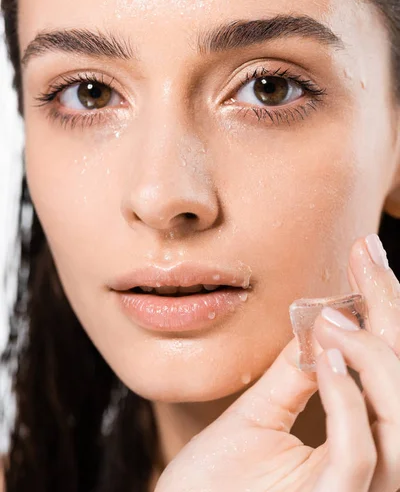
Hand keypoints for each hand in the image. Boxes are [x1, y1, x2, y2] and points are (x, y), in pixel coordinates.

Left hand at [155, 235, 399, 491]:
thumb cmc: (214, 486)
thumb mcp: (258, 416)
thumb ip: (295, 373)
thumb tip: (320, 320)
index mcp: (358, 447)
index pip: (389, 372)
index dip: (384, 312)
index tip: (367, 257)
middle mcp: (371, 472)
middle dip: (391, 313)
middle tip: (367, 257)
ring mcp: (355, 491)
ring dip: (375, 354)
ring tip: (337, 314)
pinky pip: (358, 452)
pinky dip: (348, 399)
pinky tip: (328, 354)